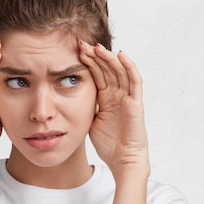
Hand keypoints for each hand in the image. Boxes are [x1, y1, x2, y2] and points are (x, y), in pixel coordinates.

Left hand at [79, 42, 149, 176]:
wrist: (123, 159)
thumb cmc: (109, 144)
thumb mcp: (91, 120)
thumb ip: (85, 106)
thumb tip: (66, 97)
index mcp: (107, 98)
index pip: (98, 74)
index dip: (89, 62)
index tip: (75, 51)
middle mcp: (118, 94)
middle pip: (108, 69)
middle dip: (95, 55)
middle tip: (82, 43)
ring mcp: (128, 97)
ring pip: (120, 71)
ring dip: (109, 57)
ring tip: (96, 46)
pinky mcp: (136, 103)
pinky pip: (135, 81)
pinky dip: (129, 67)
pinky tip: (121, 55)